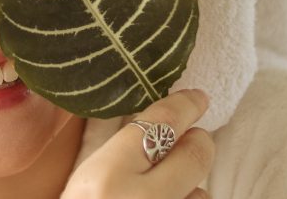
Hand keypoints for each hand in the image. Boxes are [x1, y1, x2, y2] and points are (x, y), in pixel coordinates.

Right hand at [61, 89, 214, 198]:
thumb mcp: (86, 181)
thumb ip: (117, 153)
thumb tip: (153, 123)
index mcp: (108, 175)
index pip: (158, 123)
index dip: (185, 104)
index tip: (199, 97)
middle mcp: (141, 198)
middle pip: (196, 153)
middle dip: (199, 141)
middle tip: (192, 137)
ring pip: (201, 191)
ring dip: (191, 185)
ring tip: (168, 189)